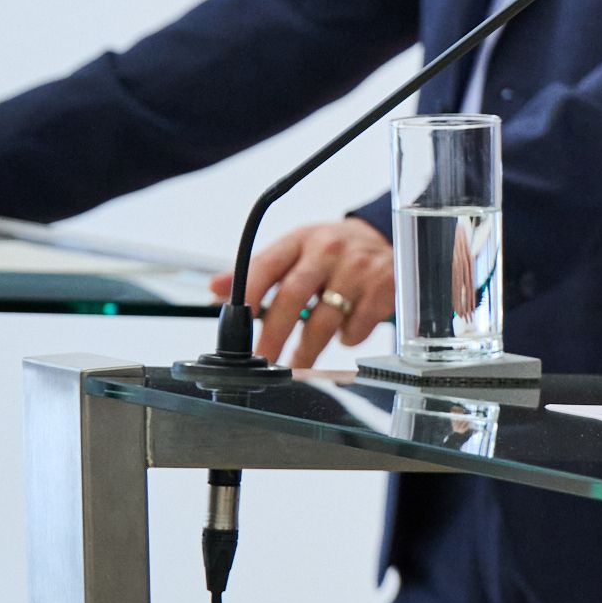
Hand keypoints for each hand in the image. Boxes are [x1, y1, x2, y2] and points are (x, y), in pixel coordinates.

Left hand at [219, 217, 396, 370]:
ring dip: (308, 349)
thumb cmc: (331, 253)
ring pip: (325, 320)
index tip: (236, 328)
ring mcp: (359, 267)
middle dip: (274, 335)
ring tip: (299, 363)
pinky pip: (356, 327)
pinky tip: (345, 331)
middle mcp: (329, 249)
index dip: (247, 297)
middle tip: (264, 358)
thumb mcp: (295, 251)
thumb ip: (257, 272)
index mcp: (300, 240)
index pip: (265, 266)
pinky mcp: (385, 286)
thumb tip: (216, 289)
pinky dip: (347, 339)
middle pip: (293, 296)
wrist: (385, 241)